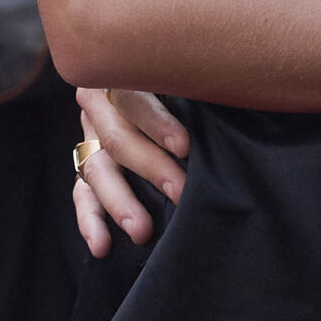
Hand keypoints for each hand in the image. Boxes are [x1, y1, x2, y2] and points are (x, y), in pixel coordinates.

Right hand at [73, 87, 188, 256]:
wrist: (156, 86)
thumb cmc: (188, 80)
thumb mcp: (188, 74)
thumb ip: (199, 84)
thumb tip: (238, 94)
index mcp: (123, 75)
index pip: (134, 97)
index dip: (157, 123)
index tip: (185, 147)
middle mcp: (99, 104)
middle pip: (117, 138)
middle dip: (150, 168)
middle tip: (179, 192)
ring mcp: (89, 136)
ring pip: (96, 169)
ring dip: (119, 202)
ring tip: (142, 231)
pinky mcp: (86, 165)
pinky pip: (81, 193)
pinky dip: (90, 220)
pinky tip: (102, 245)